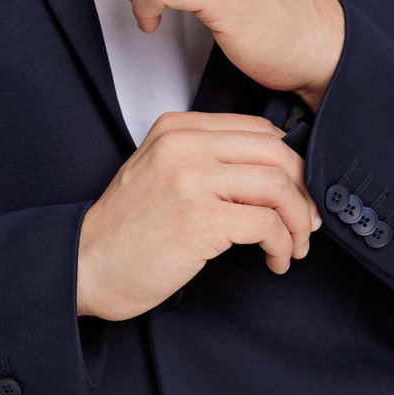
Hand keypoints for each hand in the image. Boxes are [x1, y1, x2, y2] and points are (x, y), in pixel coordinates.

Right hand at [77, 112, 321, 319]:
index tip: (296, 192)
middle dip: (303, 192)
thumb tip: (264, 172)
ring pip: (278, 188)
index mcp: (177, 129)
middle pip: (276, 156)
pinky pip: (267, 225)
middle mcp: (185, 146)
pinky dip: (282, 246)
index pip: (258, 131)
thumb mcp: (156, 173)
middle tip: (307, 222)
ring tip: (295, 247)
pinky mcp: (201, 220)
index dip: (290, 164)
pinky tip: (275, 261)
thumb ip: (201, 161)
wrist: (86, 265)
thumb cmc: (125, 231)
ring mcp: (192, 181)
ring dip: (298, 223)